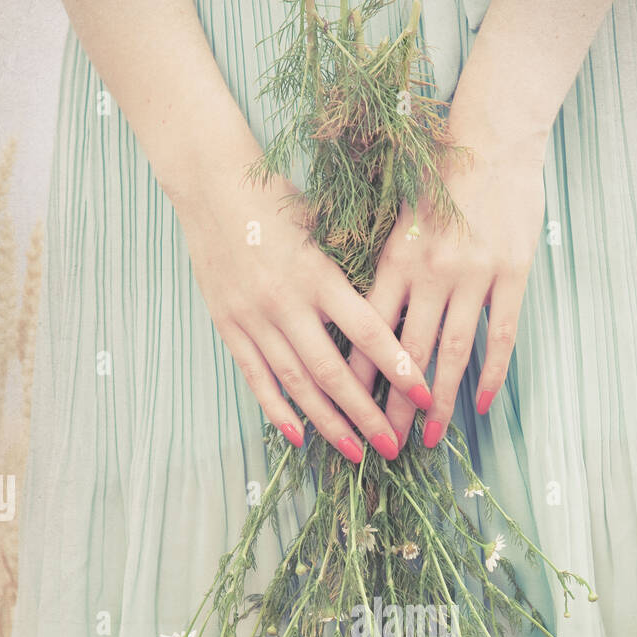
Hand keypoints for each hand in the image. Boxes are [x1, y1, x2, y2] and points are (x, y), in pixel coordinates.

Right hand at [175, 164, 434, 461]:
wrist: (210, 183)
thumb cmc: (278, 201)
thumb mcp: (324, 228)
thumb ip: (353, 274)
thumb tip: (397, 316)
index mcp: (319, 274)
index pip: (370, 332)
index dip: (400, 368)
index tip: (426, 396)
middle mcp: (286, 301)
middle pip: (334, 372)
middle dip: (367, 415)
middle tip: (393, 446)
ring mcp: (254, 318)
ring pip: (297, 384)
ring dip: (329, 424)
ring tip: (355, 453)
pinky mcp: (228, 326)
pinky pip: (257, 377)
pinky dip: (278, 410)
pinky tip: (299, 437)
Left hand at [348, 145, 546, 445]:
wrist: (494, 132)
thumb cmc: (439, 170)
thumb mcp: (398, 213)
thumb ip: (385, 264)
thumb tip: (358, 312)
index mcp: (396, 257)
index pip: (369, 329)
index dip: (358, 374)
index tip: (345, 409)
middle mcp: (431, 271)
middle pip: (408, 353)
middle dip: (394, 404)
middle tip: (384, 444)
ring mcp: (474, 275)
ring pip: (453, 353)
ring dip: (440, 401)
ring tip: (431, 438)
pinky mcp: (512, 274)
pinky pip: (502, 335)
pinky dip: (492, 374)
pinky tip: (482, 404)